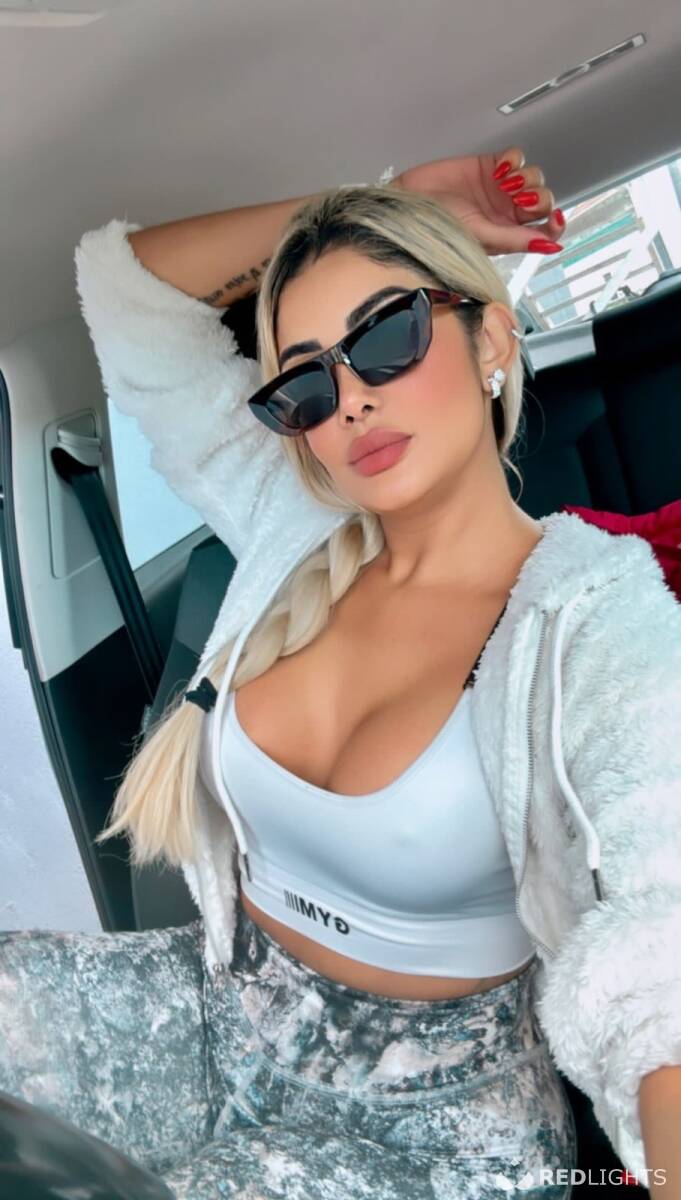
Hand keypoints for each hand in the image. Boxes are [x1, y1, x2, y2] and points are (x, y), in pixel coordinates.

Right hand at [394, 146, 564, 256]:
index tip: (557, 218)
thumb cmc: (437, 226)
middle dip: (538, 198)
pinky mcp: (491, 166)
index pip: (544, 231)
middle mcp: (507, 213)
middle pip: (543, 201)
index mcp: (508, 235)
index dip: (555, 225)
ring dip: (527, 178)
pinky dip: (514, 160)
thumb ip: (516, 239)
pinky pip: (517, 158)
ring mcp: (501, 189)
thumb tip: (548, 246)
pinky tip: (500, 169)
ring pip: (534, 177)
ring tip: (505, 183)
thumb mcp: (481, 236)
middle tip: (519, 198)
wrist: (410, 200)